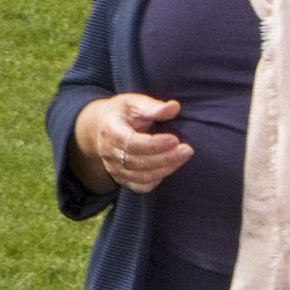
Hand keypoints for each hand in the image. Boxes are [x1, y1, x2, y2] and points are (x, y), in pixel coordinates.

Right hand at [70, 93, 188, 194]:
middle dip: (165, 158)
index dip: (154, 144)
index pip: (131, 143)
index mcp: (110, 131)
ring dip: (165, 169)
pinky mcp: (121, 178)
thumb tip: (174, 107)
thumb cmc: (121, 113)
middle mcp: (108, 153)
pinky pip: (140, 187)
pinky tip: (170, 167)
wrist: (102, 127)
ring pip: (140, 177)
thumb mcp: (134, 102)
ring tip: (183, 157)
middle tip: (187, 149)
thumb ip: (153, 106)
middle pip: (138, 162)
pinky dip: (156, 180)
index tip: (175, 139)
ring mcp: (114, 168)